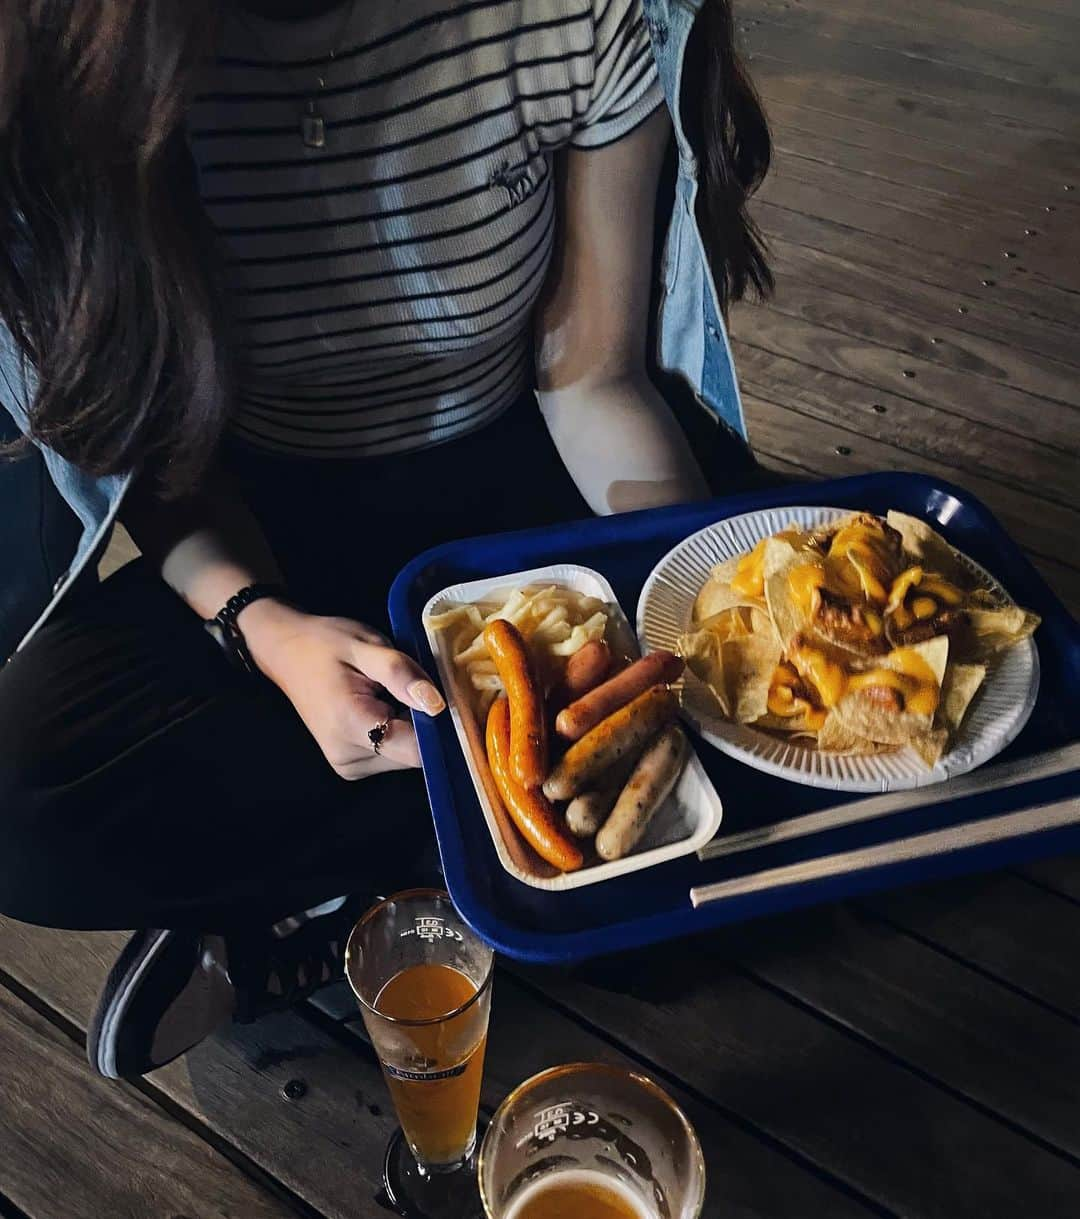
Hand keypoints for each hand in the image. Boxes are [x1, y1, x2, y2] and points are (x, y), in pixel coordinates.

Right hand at [240, 600, 445, 778]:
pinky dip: (400, 732)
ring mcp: (349, 766)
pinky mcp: (352, 765)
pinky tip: (388, 706)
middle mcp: (350, 757)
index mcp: (352, 727)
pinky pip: (393, 754)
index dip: (441, 729)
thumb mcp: (366, 645)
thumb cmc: (325, 643)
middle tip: (418, 686)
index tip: (451, 702)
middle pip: (414, 754)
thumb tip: (437, 705)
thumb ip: (401, 674)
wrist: (285, 651)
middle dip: (426, 723)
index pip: (416, 750)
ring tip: (397, 694)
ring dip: (412, 727)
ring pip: (406, 755)